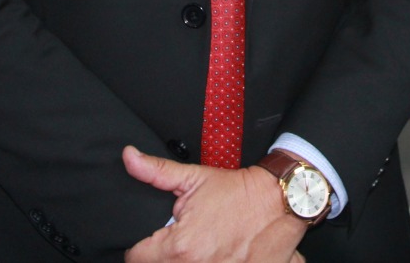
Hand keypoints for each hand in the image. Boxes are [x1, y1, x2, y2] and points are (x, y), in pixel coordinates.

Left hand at [121, 146, 307, 262]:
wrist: (280, 201)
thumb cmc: (238, 192)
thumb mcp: (194, 178)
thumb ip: (156, 171)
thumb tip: (129, 157)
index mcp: (180, 247)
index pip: (137, 259)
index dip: (141, 247)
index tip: (153, 241)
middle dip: (165, 256)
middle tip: (182, 241)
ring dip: (187, 262)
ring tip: (201, 247)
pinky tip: (217, 255)